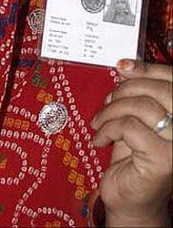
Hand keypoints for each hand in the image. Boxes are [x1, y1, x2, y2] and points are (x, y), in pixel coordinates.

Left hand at [91, 59, 171, 226]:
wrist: (129, 198)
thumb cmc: (132, 157)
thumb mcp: (134, 119)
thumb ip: (136, 95)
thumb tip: (125, 66)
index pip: (171, 81)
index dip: (147, 69)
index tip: (122, 65)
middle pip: (160, 90)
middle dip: (126, 89)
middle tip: (108, 100)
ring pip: (141, 107)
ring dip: (111, 111)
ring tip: (99, 123)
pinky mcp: (164, 160)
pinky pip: (129, 127)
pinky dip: (107, 129)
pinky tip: (100, 141)